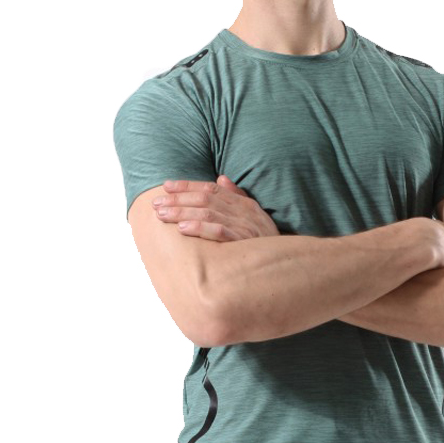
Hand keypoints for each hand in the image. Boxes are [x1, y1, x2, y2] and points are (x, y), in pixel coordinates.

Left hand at [151, 175, 280, 241]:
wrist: (287, 264)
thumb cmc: (265, 241)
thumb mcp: (253, 215)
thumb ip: (236, 196)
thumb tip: (221, 178)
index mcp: (243, 203)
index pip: (211, 189)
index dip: (187, 186)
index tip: (166, 186)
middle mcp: (244, 211)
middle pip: (205, 199)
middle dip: (178, 199)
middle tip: (157, 203)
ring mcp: (244, 226)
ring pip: (208, 214)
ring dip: (182, 213)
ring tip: (162, 215)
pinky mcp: (243, 242)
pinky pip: (218, 232)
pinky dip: (200, 228)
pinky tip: (182, 229)